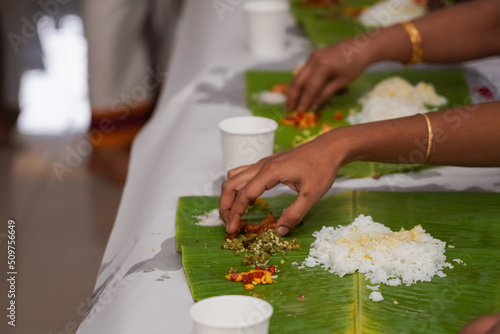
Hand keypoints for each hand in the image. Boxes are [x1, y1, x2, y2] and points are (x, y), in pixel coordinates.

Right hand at [219, 131, 345, 235]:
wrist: (329, 147)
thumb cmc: (322, 168)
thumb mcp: (312, 195)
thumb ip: (295, 214)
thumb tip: (279, 232)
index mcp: (270, 172)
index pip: (244, 194)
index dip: (236, 214)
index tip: (232, 230)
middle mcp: (261, 165)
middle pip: (231, 184)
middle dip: (226, 206)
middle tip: (229, 225)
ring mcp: (262, 163)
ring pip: (233, 177)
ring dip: (228, 195)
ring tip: (233, 214)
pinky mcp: (266, 164)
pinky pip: (243, 174)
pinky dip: (237, 188)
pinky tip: (247, 201)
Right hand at [287, 39, 371, 111]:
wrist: (361, 47)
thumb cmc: (355, 66)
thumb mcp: (341, 83)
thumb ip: (325, 94)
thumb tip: (313, 107)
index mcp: (322, 67)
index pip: (309, 89)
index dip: (304, 102)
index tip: (299, 113)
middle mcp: (313, 60)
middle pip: (298, 81)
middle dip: (292, 97)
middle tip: (289, 109)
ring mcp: (312, 56)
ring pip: (298, 75)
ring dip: (294, 90)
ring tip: (291, 102)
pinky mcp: (314, 56)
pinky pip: (303, 71)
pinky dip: (300, 82)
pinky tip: (299, 91)